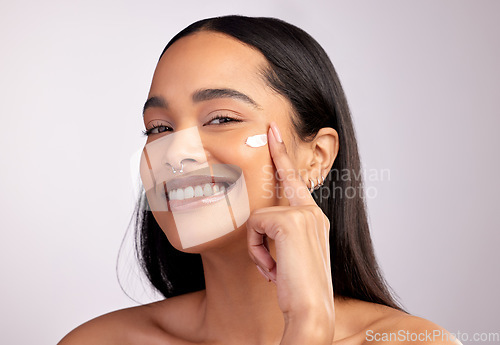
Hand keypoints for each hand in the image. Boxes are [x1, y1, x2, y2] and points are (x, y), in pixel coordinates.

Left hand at [246, 122, 333, 343]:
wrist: (313, 311)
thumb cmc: (300, 290)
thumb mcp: (290, 257)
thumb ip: (280, 236)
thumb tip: (261, 226)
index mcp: (314, 220)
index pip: (296, 183)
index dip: (284, 157)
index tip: (275, 133)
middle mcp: (313, 213)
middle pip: (286, 178)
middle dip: (278, 152)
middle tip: (271, 126)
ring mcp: (304, 215)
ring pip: (259, 216)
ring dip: (258, 247)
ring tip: (274, 269)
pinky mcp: (291, 222)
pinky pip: (255, 228)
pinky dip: (258, 252)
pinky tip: (273, 270)